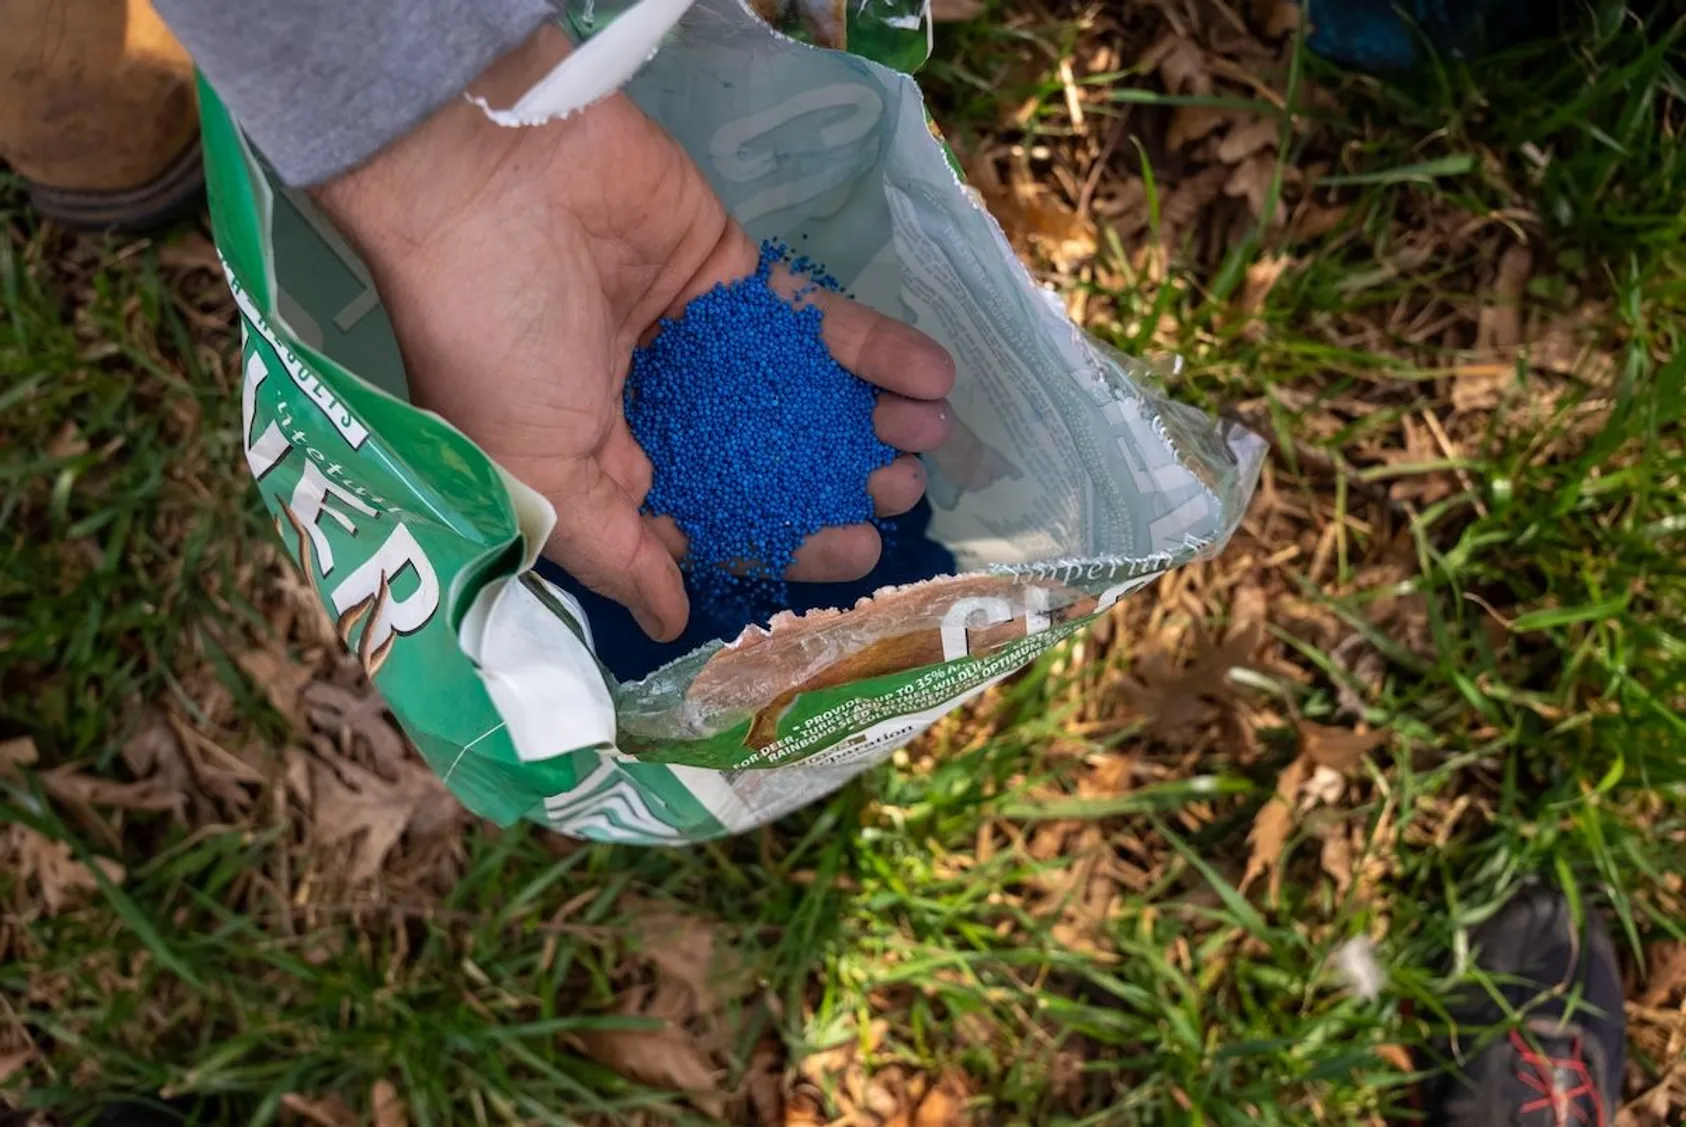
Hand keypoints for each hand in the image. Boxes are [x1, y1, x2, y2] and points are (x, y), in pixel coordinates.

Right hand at [316, 26, 953, 641]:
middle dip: (840, 480)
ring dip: (869, 416)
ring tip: (926, 436)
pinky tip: (931, 376)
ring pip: (800, 391)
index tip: (852, 548)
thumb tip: (667, 623)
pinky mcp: (736, 271)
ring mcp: (701, 337)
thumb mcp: (540, 473)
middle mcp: (658, 407)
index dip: (782, 538)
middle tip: (898, 491)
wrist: (488, 184)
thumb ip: (615, 551)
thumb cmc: (497, 345)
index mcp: (603, 464)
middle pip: (769, 459)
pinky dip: (874, 346)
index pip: (710, 519)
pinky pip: (814, 318)